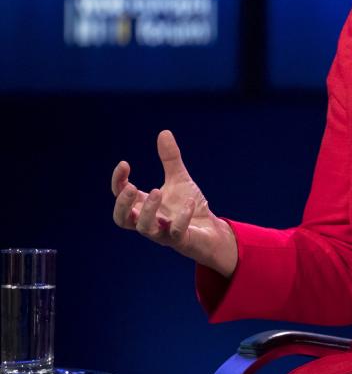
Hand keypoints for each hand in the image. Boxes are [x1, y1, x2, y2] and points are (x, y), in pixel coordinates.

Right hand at [111, 130, 237, 276]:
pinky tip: (189, 203)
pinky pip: (175, 233)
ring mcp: (163, 233)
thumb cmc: (189, 207)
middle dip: (122, 203)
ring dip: (148, 210)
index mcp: (144, 205)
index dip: (118, 181)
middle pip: (121, 219)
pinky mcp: (180, 241)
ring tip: (158, 191)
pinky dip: (181, 218)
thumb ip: (170, 160)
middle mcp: (149, 220)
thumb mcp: (179, 179)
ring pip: (144, 228)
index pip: (121, 195)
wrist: (211, 230)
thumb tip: (164, 132)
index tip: (124, 164)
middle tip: (133, 187)